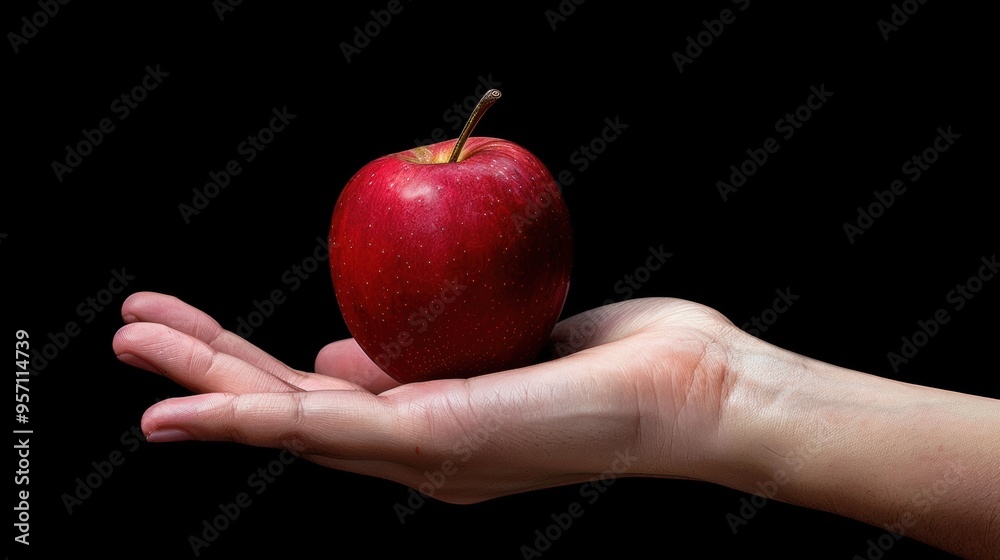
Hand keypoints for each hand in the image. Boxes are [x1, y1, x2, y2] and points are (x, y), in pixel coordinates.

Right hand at [112, 291, 737, 502]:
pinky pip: (317, 427)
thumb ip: (416, 355)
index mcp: (427, 425)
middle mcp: (413, 449)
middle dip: (206, 369)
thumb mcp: (494, 343)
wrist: (688, 390)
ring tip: (129, 341)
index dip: (249, 368)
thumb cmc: (614, 360)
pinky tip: (172, 410)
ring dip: (201, 382)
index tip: (200, 336)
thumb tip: (337, 352)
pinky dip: (238, 419)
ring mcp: (417, 452)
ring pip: (284, 416)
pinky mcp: (431, 442)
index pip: (317, 397)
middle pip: (286, 407)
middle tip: (134, 330)